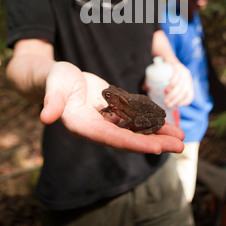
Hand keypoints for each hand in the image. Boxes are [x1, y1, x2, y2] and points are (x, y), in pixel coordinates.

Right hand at [40, 62, 184, 153]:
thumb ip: (52, 101)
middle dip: (155, 142)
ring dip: (157, 133)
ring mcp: (108, 120)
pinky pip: (135, 117)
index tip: (157, 148)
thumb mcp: (54, 86)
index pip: (112, 138)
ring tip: (180, 136)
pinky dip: (151, 120)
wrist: (59, 77)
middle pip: (130, 138)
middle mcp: (98, 127)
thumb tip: (45, 117)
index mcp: (84, 126)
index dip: (135, 143)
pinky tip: (167, 121)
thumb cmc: (56, 79)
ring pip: (136, 129)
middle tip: (180, 146)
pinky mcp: (114, 110)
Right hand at [164, 62, 193, 107]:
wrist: (167, 59)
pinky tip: (168, 89)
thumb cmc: (168, 75)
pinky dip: (172, 84)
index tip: (175, 106)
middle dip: (175, 100)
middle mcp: (188, 78)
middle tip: (166, 104)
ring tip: (166, 99)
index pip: (190, 96)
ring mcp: (183, 71)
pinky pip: (176, 76)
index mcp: (189, 84)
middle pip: (184, 92)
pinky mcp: (177, 66)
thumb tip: (163, 104)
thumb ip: (170, 93)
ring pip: (180, 86)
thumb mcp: (173, 83)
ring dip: (173, 95)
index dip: (184, 102)